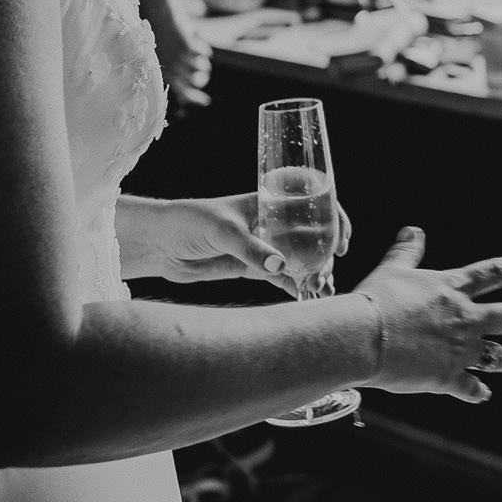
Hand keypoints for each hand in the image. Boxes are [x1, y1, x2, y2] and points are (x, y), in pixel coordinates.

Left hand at [119, 193, 350, 286]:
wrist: (160, 243)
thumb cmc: (190, 221)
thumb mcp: (223, 231)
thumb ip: (252, 249)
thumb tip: (280, 267)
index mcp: (270, 202)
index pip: (313, 205)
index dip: (334, 221)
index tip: (341, 243)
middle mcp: (271, 223)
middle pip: (310, 238)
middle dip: (324, 257)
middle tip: (324, 277)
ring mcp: (262, 246)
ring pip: (298, 260)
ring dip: (313, 274)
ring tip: (321, 292)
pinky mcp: (250, 267)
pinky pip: (280, 278)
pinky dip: (295, 287)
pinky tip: (305, 298)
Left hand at [154, 22, 212, 109]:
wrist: (159, 15)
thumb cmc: (159, 37)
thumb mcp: (163, 57)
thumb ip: (174, 71)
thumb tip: (186, 89)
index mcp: (164, 72)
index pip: (182, 92)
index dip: (195, 99)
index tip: (206, 101)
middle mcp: (173, 67)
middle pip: (196, 82)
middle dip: (202, 78)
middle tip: (202, 72)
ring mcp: (180, 56)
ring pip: (201, 67)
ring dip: (203, 61)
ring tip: (197, 52)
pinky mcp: (188, 45)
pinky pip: (204, 53)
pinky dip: (203, 46)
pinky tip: (196, 35)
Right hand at [353, 227, 501, 403]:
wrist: (365, 337)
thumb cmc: (376, 300)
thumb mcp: (393, 270)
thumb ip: (407, 252)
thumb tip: (413, 230)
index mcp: (452, 289)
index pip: (492, 273)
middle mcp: (463, 318)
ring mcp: (459, 349)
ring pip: (496, 355)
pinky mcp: (447, 377)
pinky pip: (469, 387)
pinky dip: (477, 392)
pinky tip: (483, 395)